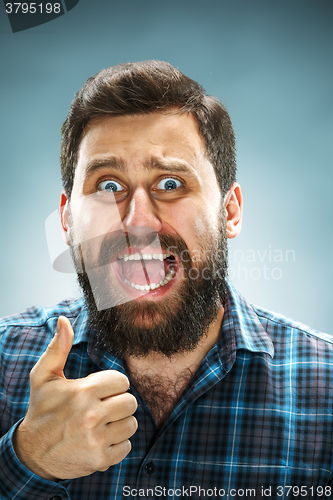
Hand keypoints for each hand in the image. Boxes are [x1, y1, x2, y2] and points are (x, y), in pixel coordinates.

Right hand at [13, 316, 137, 480]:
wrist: (32, 452)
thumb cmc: (42, 409)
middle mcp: (91, 416)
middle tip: (102, 407)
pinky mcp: (100, 459)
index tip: (100, 390)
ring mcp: (96, 439)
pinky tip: (101, 439)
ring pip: (131, 424)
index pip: (122, 381)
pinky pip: (127, 446)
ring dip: (120, 423)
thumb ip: (58, 347)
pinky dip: (117, 443)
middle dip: (118, 403)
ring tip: (101, 423)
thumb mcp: (44, 376)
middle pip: (131, 402)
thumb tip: (63, 320)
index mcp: (82, 392)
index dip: (113, 385)